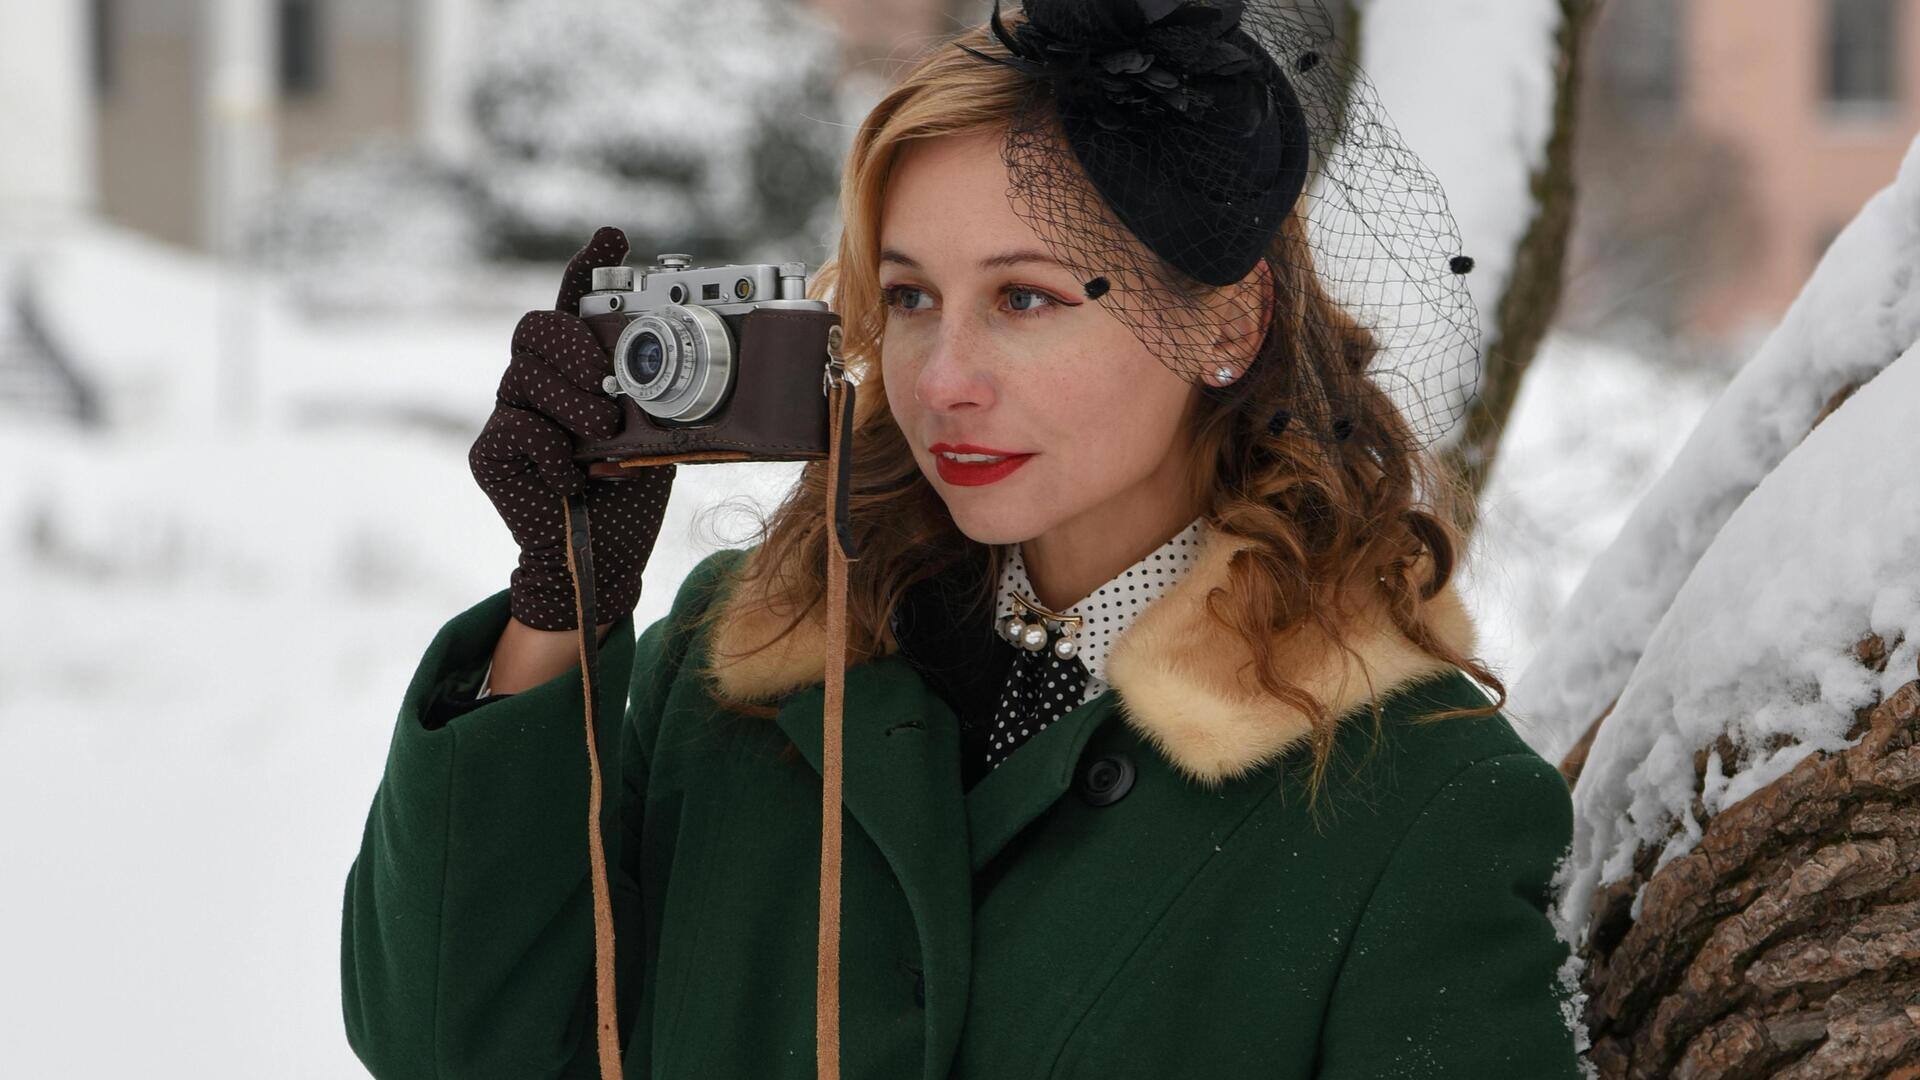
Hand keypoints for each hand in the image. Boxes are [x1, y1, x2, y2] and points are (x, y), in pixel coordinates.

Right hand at [468, 226, 676, 631]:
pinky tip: (577, 478)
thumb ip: (664, 399)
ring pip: (525, 376)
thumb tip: (718, 371)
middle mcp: (537, 381)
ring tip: (604, 436)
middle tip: (607, 380)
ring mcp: (509, 414)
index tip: (614, 237)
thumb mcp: (660, 436)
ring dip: (575, 405)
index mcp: (577, 369)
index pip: (575, 304)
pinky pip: (519, 429)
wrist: (600, 561)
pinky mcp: (490, 453)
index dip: (590, 267)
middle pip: (535, 326)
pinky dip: (558, 454)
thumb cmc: (629, 493)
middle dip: (574, 345)